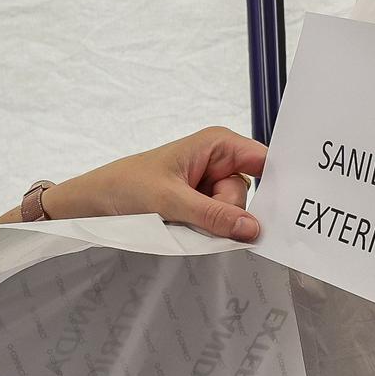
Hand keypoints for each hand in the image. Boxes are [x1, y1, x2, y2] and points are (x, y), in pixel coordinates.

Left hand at [43, 127, 266, 240]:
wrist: (91, 204)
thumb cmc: (125, 187)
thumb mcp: (170, 201)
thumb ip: (214, 215)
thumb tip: (254, 229)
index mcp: (217, 144)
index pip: (264, 161)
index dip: (276, 185)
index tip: (283, 212)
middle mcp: (218, 162)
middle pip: (248, 195)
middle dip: (228, 212)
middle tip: (195, 214)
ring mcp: (210, 186)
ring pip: (233, 214)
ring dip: (212, 224)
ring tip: (180, 220)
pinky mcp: (200, 206)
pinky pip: (219, 224)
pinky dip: (206, 231)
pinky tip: (185, 229)